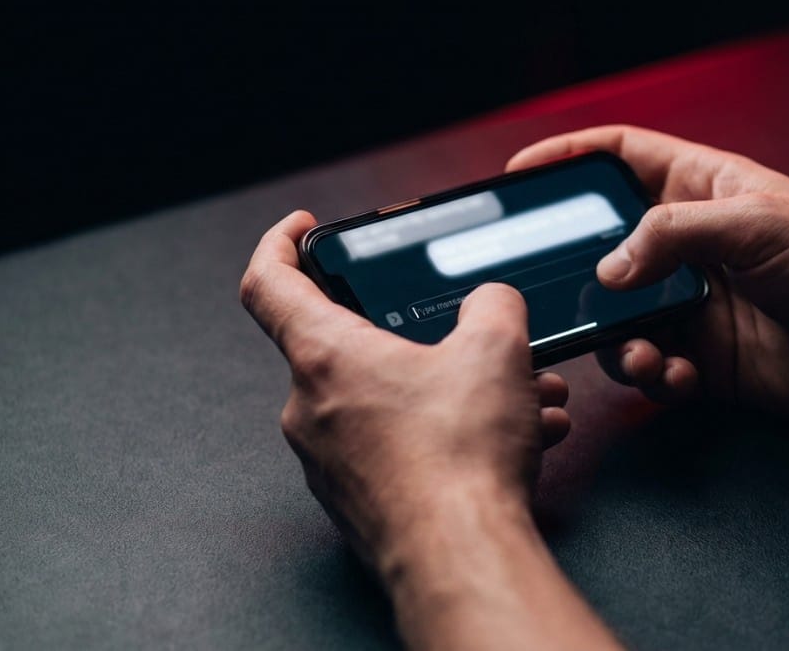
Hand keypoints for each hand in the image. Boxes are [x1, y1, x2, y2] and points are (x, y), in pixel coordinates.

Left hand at [240, 211, 569, 564]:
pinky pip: (401, 447)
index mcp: (325, 356)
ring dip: (453, 390)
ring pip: (392, 401)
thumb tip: (494, 304)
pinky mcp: (360, 499)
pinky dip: (450, 434)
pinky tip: (516, 440)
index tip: (300, 228)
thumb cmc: (459, 460)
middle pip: (354, 346)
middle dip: (422, 336)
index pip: (268, 282)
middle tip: (471, 336)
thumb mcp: (495, 350)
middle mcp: (312, 409)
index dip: (279, 243)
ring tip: (520, 398)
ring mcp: (332, 461)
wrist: (461, 559)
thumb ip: (493, 304)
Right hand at [509, 126, 788, 416]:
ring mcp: (690, 300)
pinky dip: (652, 374)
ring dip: (617, 338)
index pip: (621, 157)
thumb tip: (608, 269)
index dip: (570, 157)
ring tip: (643, 353)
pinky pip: (649, 362)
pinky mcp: (700, 353)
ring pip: (617, 314)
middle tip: (545, 287)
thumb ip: (670, 233)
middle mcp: (687, 243)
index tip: (521, 174)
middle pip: (604, 243)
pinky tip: (677, 376)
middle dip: (577, 268)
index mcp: (701, 189)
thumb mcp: (754, 224)